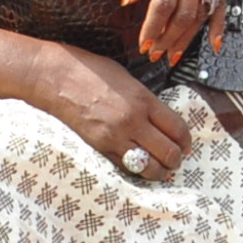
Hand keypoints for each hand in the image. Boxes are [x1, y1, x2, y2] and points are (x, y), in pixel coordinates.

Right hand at [0, 34, 192, 178]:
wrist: (56, 78)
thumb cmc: (91, 72)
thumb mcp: (128, 80)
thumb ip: (147, 101)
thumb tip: (163, 121)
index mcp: (143, 100)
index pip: (178, 129)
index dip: (186, 141)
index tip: (185, 144)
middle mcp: (133, 121)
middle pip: (169, 152)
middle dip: (177, 159)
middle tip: (175, 158)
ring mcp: (115, 137)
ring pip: (150, 168)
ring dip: (159, 171)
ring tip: (160, 168)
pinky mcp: (100, 148)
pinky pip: (126, 168)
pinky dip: (137, 171)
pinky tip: (138, 166)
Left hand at [124, 0, 228, 65]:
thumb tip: (130, 1)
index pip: (163, 1)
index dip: (154, 27)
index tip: (144, 44)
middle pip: (185, 11)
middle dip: (170, 38)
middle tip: (156, 55)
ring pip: (204, 9)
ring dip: (190, 36)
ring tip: (176, 55)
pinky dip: (219, 22)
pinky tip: (214, 42)